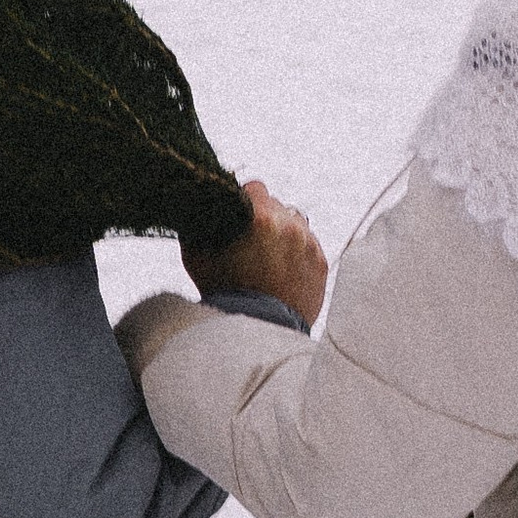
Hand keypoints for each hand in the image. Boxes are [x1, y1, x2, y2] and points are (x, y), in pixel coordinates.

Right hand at [184, 178, 328, 329]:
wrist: (255, 330)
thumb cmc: (224, 294)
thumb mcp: (197, 255)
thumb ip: (199, 224)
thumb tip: (198, 207)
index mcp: (260, 218)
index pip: (255, 187)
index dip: (244, 199)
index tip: (238, 213)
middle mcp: (289, 226)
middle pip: (277, 205)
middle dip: (264, 218)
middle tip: (250, 241)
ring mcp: (308, 244)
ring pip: (296, 223)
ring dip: (283, 232)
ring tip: (268, 256)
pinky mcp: (320, 263)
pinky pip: (309, 245)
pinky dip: (297, 252)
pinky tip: (281, 269)